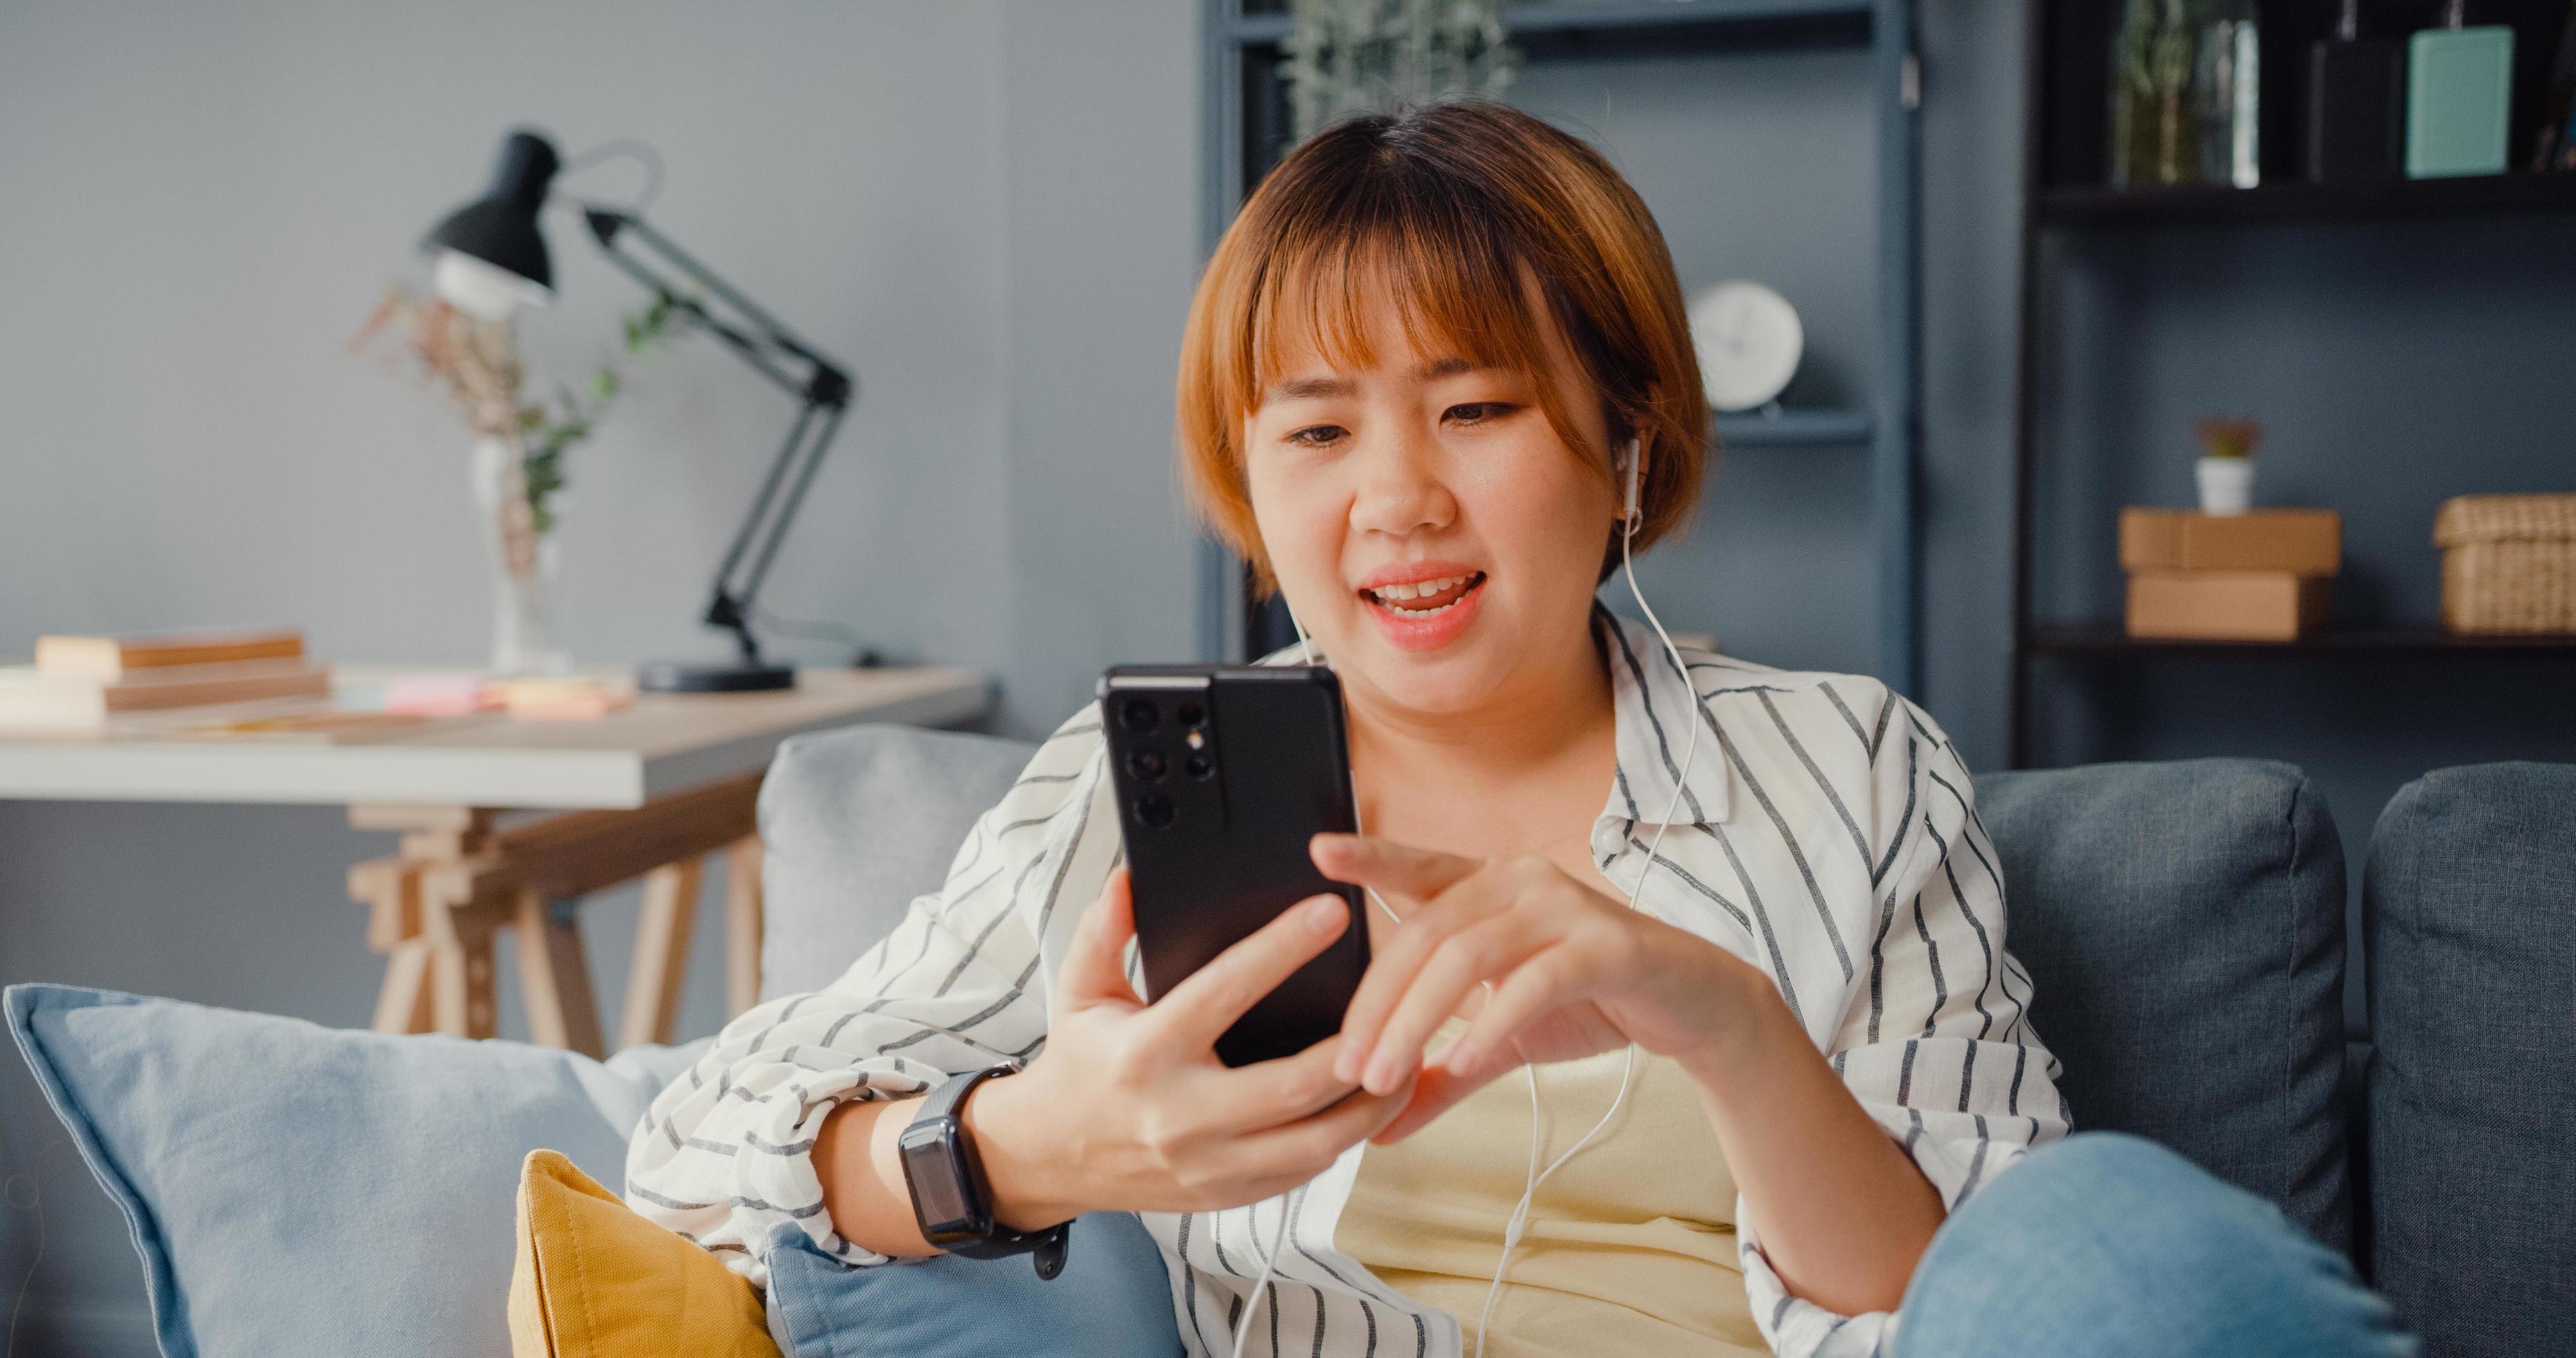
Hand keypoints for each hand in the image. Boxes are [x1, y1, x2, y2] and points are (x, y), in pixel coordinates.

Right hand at [971, 869, 1413, 1228]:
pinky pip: (1305, 1169)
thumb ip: (1102, 931)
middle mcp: (1181, 1115)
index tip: (1332, 910)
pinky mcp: (1228, 1196)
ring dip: (1373, 1101)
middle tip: (1402, 1000)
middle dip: (1359, 1045)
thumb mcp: (1079, 991)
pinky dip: (1345, 1135)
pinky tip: (1369, 1101)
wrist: (1051, 1157)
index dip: (1283, 948)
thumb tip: (1130, 877)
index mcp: (1146, 1053)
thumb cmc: (1078, 1063)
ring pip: (1318, 1141)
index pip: (1226, 992)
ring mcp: (1209, 1164)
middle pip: (1296, 1084)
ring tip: (1407, 1057)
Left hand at [1312, 834, 1768, 1143]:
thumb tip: (1375, 1126)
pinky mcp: (1608, 945)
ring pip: (1469, 954)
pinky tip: (1466, 1058)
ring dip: (1418, 1019)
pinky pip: (1535, 979)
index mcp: (1491, 887)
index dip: (1371, 857)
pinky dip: (1493, 1022)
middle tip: (1348, 1066)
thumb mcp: (1501, 1040)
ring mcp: (1566, 907)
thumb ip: (1441, 1074)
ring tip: (1387, 1075)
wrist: (1690, 1009)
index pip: (1421, 868)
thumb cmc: (1589, 1004)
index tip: (1317, 851)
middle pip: (1427, 932)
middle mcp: (1523, 881)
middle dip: (1378, 1003)